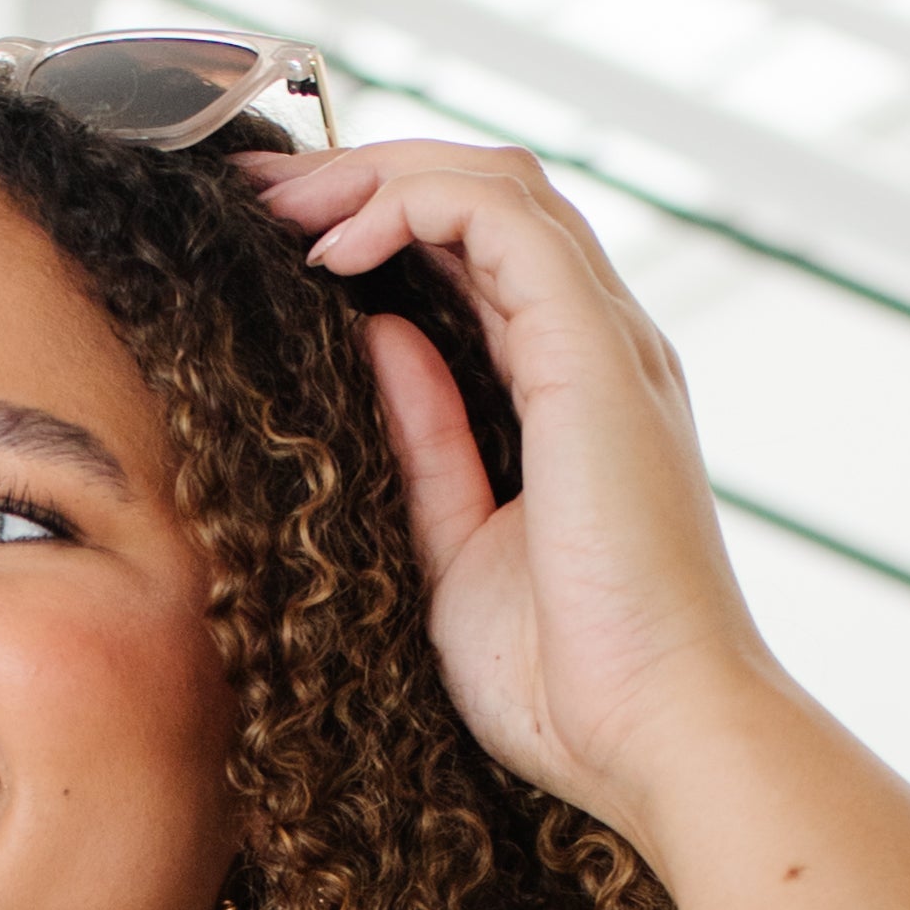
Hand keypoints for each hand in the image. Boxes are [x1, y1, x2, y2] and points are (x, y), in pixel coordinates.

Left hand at [237, 136, 767, 836]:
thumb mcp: (454, 553)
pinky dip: (411, 206)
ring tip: (282, 201)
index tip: (275, 240)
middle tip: (256, 191)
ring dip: (377, 174)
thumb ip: (424, 446)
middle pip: (484, 198)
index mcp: (574, 397)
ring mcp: (605, 344)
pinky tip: (336, 245)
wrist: (652, 736)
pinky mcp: (594, 354)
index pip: (479, 259)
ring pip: (495, 184)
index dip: (378, 226)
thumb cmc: (566, 684)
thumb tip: (374, 339)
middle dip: (362, 176)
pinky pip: (500, 219)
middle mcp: (599, 351)